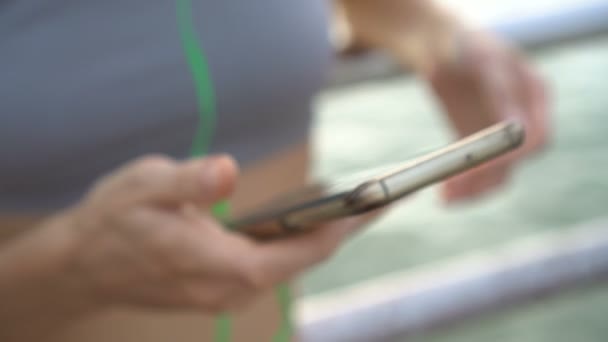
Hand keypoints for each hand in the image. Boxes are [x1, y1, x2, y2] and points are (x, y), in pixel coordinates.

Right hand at [0, 154, 374, 339]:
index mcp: (215, 263)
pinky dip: (297, 244)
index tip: (370, 205)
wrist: (83, 265)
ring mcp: (224, 292)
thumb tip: (225, 170)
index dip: (334, 230)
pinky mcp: (220, 287)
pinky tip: (310, 220)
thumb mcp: (144, 187)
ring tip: (355, 207)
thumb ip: (188, 183)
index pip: (292, 254)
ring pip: (288, 266)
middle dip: (340, 230)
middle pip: (300, 262)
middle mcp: (227, 288)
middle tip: (379, 200)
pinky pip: (272, 267)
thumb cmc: (113, 220)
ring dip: (322, 237)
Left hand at [427, 31, 549, 202]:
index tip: (477, 168)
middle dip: (486, 178)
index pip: (533, 136)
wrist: (445, 50)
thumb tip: (513, 128)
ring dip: (474, 190)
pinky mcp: (485, 148)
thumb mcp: (474, 58)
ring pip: (500, 174)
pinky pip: (482, 173)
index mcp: (534, 92)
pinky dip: (465, 185)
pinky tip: (446, 194)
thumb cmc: (460, 47)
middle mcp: (528, 117)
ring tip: (445, 198)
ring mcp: (508, 135)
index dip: (508, 156)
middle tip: (453, 189)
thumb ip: (492, 89)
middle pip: (517, 161)